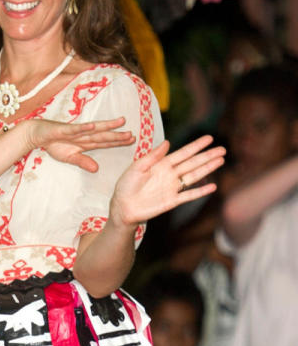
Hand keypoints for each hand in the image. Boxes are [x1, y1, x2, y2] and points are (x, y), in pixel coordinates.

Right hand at [26, 116, 135, 172]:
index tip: (132, 140)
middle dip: (117, 135)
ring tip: (120, 122)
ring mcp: (74, 131)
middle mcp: (83, 135)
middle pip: (103, 135)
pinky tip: (93, 126)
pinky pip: (75, 129)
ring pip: (93, 129)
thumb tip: (96, 169)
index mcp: (85, 142)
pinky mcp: (63, 129)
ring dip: (107, 126)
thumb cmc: (54, 144)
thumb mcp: (69, 157)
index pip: (104, 142)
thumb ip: (83, 162)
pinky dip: (84, 128)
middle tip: (132, 135)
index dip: (117, 141)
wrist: (37, 134)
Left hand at [109, 135, 225, 226]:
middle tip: (223, 149)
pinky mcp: (172, 201)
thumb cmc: (126, 186)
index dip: (196, 146)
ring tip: (221, 161)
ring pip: (194, 176)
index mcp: (162, 164)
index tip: (209, 138)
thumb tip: (168, 143)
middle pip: (193, 163)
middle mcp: (170, 174)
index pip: (183, 153)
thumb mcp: (136, 168)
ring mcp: (172, 188)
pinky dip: (200, 191)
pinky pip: (189, 195)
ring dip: (207, 169)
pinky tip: (212, 186)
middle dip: (207, 156)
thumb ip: (151, 156)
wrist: (122, 207)